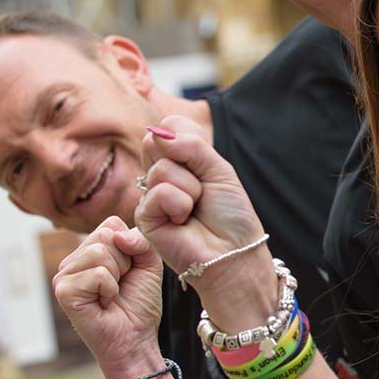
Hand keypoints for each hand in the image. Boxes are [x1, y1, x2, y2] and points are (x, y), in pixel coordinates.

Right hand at [52, 216, 163, 372]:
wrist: (135, 340)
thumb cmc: (139, 305)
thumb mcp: (149, 264)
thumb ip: (141, 239)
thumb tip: (118, 235)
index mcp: (89, 250)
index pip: (111, 224)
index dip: (131, 248)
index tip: (129, 272)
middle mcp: (72, 260)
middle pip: (106, 235)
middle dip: (125, 262)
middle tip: (120, 286)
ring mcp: (64, 275)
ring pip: (101, 252)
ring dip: (117, 277)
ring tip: (110, 295)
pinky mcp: (63, 291)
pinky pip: (98, 274)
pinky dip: (109, 290)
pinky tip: (103, 304)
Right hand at [134, 119, 272, 315]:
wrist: (234, 252)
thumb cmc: (230, 215)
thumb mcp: (219, 169)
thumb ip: (190, 145)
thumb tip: (156, 134)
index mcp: (178, 160)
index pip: (169, 126)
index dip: (188, 138)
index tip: (205, 164)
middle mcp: (160, 175)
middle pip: (157, 142)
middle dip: (189, 163)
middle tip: (202, 188)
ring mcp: (149, 195)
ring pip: (161, 168)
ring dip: (190, 189)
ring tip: (196, 209)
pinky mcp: (143, 217)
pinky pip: (158, 192)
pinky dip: (180, 204)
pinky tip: (184, 221)